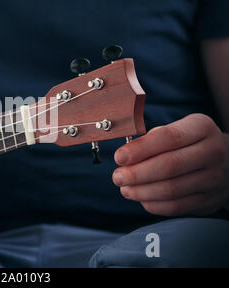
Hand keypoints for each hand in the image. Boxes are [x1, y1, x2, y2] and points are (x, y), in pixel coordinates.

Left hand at [113, 113, 228, 215]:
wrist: (225, 160)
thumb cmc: (188, 142)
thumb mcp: (177, 129)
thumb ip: (153, 139)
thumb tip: (125, 156)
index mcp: (202, 128)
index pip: (168, 138)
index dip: (140, 149)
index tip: (119, 157)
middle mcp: (213, 152)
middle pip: (169, 166)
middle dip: (137, 174)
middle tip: (117, 177)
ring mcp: (214, 177)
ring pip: (172, 189)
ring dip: (142, 192)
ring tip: (124, 189)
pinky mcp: (210, 199)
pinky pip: (177, 206)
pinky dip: (154, 204)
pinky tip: (140, 198)